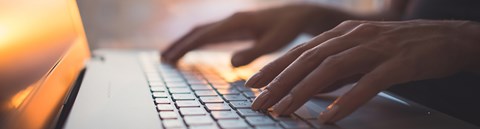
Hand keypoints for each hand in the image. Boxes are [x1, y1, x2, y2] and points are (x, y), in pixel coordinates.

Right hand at [162, 4, 351, 66]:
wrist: (297, 16)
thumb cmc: (287, 29)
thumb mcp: (273, 43)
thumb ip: (253, 52)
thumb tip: (231, 63)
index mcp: (236, 22)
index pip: (205, 35)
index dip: (186, 46)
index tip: (172, 57)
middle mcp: (230, 20)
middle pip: (198, 31)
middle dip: (179, 44)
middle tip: (163, 59)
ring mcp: (231, 22)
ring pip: (202, 31)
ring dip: (185, 43)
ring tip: (169, 55)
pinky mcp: (235, 26)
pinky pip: (211, 33)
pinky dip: (197, 41)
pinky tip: (192, 49)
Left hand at [246, 20, 479, 122]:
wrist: (447, 37)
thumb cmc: (400, 48)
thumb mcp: (362, 53)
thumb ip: (337, 69)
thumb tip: (310, 88)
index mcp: (342, 35)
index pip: (300, 52)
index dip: (274, 68)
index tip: (253, 85)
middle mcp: (353, 37)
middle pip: (308, 60)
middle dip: (279, 82)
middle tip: (259, 102)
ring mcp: (375, 48)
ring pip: (331, 69)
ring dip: (303, 91)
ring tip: (284, 111)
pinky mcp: (397, 62)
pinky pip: (368, 83)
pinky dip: (347, 100)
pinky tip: (330, 117)